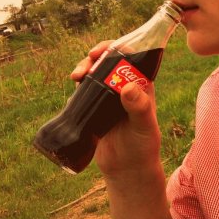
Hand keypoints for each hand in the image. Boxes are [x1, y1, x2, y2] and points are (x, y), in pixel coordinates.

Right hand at [70, 41, 163, 181]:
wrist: (127, 169)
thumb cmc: (143, 147)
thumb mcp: (144, 127)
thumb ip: (139, 108)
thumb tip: (127, 87)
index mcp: (142, 85)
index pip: (131, 57)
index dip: (116, 48)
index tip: (102, 51)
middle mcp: (126, 87)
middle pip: (110, 62)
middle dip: (96, 56)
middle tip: (86, 62)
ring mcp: (110, 97)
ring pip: (96, 73)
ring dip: (85, 68)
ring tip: (76, 76)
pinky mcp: (97, 108)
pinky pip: (87, 89)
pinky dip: (80, 84)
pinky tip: (74, 86)